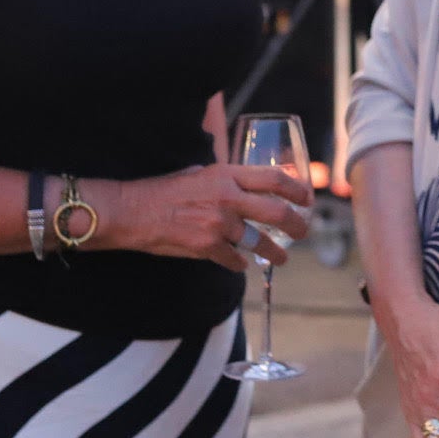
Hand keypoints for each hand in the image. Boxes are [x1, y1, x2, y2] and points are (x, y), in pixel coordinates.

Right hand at [98, 163, 311, 270]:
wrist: (132, 211)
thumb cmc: (163, 190)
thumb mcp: (199, 173)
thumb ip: (225, 179)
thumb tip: (245, 184)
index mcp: (227, 175)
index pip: (274, 179)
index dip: (296, 190)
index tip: (306, 199)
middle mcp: (228, 198)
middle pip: (277, 212)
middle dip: (296, 224)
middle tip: (303, 231)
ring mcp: (218, 224)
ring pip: (259, 241)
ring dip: (274, 252)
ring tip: (282, 257)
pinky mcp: (206, 247)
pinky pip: (234, 260)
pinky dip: (239, 263)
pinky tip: (241, 264)